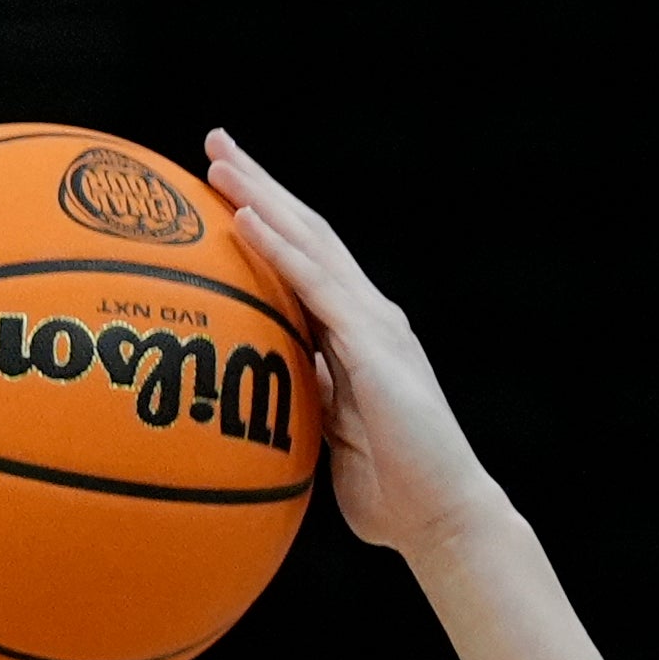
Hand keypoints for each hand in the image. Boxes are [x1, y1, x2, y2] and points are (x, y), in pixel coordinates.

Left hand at [204, 129, 509, 562]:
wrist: (442, 517)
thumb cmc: (392, 493)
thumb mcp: (332, 436)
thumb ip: (308, 402)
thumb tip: (271, 390)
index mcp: (357, 334)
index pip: (305, 261)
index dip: (267, 218)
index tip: (223, 186)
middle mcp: (368, 316)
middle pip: (306, 233)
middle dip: (261, 184)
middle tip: (216, 142)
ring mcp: (374, 325)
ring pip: (309, 243)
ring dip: (262, 198)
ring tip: (219, 161)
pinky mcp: (373, 346)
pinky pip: (316, 286)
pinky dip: (278, 249)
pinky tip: (244, 219)